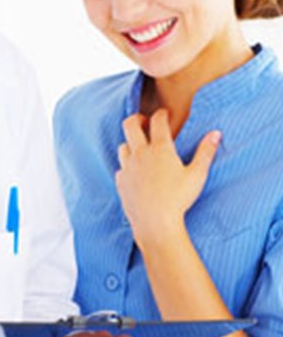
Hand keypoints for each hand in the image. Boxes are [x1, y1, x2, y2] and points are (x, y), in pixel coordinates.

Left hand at [115, 109, 220, 247]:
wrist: (155, 222)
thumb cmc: (179, 199)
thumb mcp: (197, 175)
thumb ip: (205, 152)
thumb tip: (215, 133)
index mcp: (160, 149)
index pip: (157, 121)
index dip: (161, 114)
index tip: (164, 113)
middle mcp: (140, 153)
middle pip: (130, 124)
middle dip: (137, 119)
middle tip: (144, 122)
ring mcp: (127, 166)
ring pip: (122, 145)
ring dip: (130, 143)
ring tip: (140, 147)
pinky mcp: (120, 181)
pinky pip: (120, 167)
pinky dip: (127, 165)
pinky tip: (135, 171)